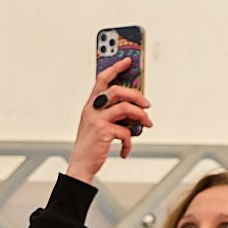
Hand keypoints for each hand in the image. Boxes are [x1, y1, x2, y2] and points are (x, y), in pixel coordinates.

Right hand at [68, 60, 151, 183]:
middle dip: (137, 95)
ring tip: (146, 124)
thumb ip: (112, 114)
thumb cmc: (91, 147)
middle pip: (118, 90)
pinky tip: (126, 149)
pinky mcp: (103, 132)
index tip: (128, 61)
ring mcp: (97, 120)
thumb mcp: (97, 126)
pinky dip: (130, 141)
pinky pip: (125, 131)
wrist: (81, 166)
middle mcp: (92, 109)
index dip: (115, 67)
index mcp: (91, 105)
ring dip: (141, 115)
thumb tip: (134, 109)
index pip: (102, 79)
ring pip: (125, 107)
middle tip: (147, 104)